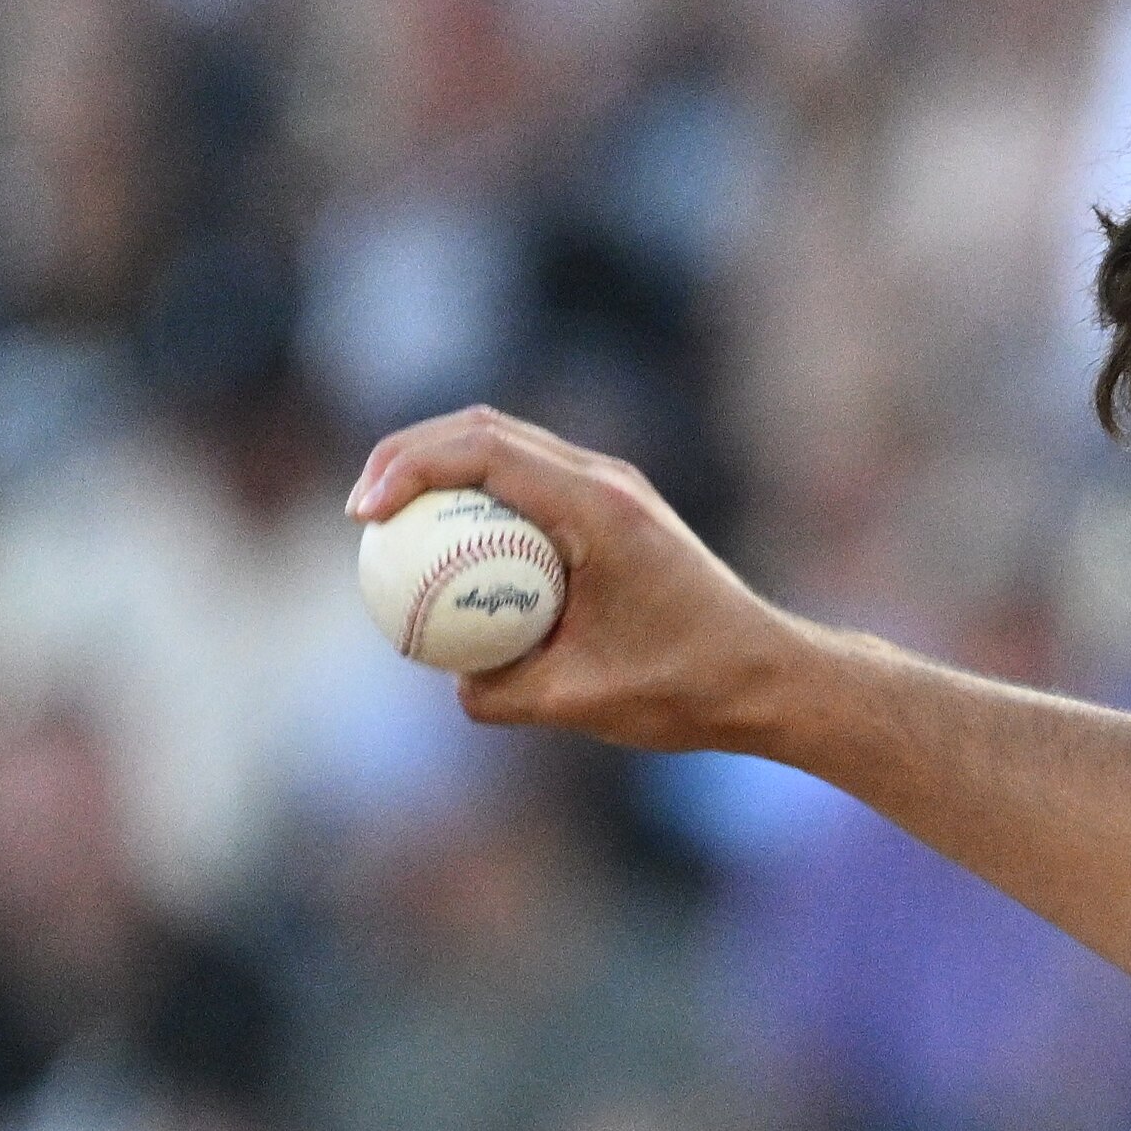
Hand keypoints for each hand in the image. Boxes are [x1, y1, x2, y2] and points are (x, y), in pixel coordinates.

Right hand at [349, 406, 809, 753]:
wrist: (769, 675)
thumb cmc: (687, 688)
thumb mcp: (580, 702)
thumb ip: (500, 693)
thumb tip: (449, 680)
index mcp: (599, 507)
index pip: (482, 450)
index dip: (407, 468)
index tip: (363, 516)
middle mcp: (607, 480)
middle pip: (484, 428)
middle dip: (407, 454)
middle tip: (360, 511)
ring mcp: (614, 488)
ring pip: (506, 446)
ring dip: (442, 469)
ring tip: (390, 522)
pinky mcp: (615, 508)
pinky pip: (530, 483)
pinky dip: (481, 500)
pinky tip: (451, 553)